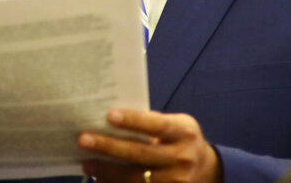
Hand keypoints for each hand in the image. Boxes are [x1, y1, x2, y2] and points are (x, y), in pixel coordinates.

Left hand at [78, 108, 220, 182]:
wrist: (207, 170)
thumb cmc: (181, 141)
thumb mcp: (176, 125)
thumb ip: (152, 122)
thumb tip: (111, 119)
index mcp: (183, 133)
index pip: (156, 125)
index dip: (133, 120)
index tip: (109, 115)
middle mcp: (182, 158)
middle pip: (141, 154)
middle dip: (110, 147)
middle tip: (84, 140)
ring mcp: (176, 181)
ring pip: (136, 178)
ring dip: (108, 171)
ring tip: (88, 163)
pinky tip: (101, 179)